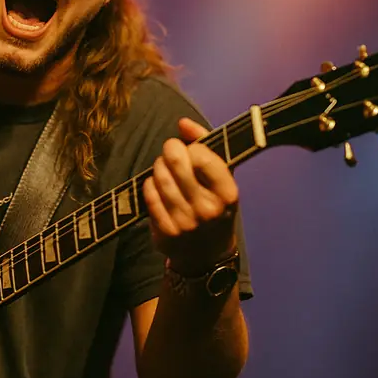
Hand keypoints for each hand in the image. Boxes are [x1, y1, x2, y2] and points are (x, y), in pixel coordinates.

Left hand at [143, 117, 238, 274]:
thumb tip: (183, 122)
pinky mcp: (167, 232)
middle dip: (170, 152)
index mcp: (228, 193)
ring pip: (159, 178)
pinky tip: (157, 187)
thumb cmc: (214, 205)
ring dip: (158, 168)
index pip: (202, 155)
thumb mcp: (222, 177)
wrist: (207, 254)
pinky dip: (149, 186)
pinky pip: (149, 195)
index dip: (191, 148)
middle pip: (176, 163)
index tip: (192, 152)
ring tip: (164, 169)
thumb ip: (206, 144)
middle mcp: (209, 209)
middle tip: (171, 153)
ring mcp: (187, 222)